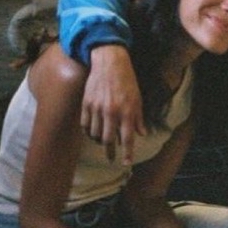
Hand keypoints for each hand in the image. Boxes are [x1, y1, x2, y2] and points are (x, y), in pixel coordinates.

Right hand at [85, 45, 145, 164]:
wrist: (109, 63)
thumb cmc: (127, 81)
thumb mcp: (138, 99)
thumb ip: (138, 118)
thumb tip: (142, 134)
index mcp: (127, 112)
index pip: (128, 138)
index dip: (127, 153)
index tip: (126, 163)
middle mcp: (111, 112)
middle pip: (108, 140)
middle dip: (109, 151)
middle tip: (111, 157)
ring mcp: (97, 108)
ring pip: (95, 134)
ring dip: (99, 140)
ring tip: (103, 141)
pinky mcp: (86, 104)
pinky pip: (85, 125)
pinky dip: (89, 131)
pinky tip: (93, 131)